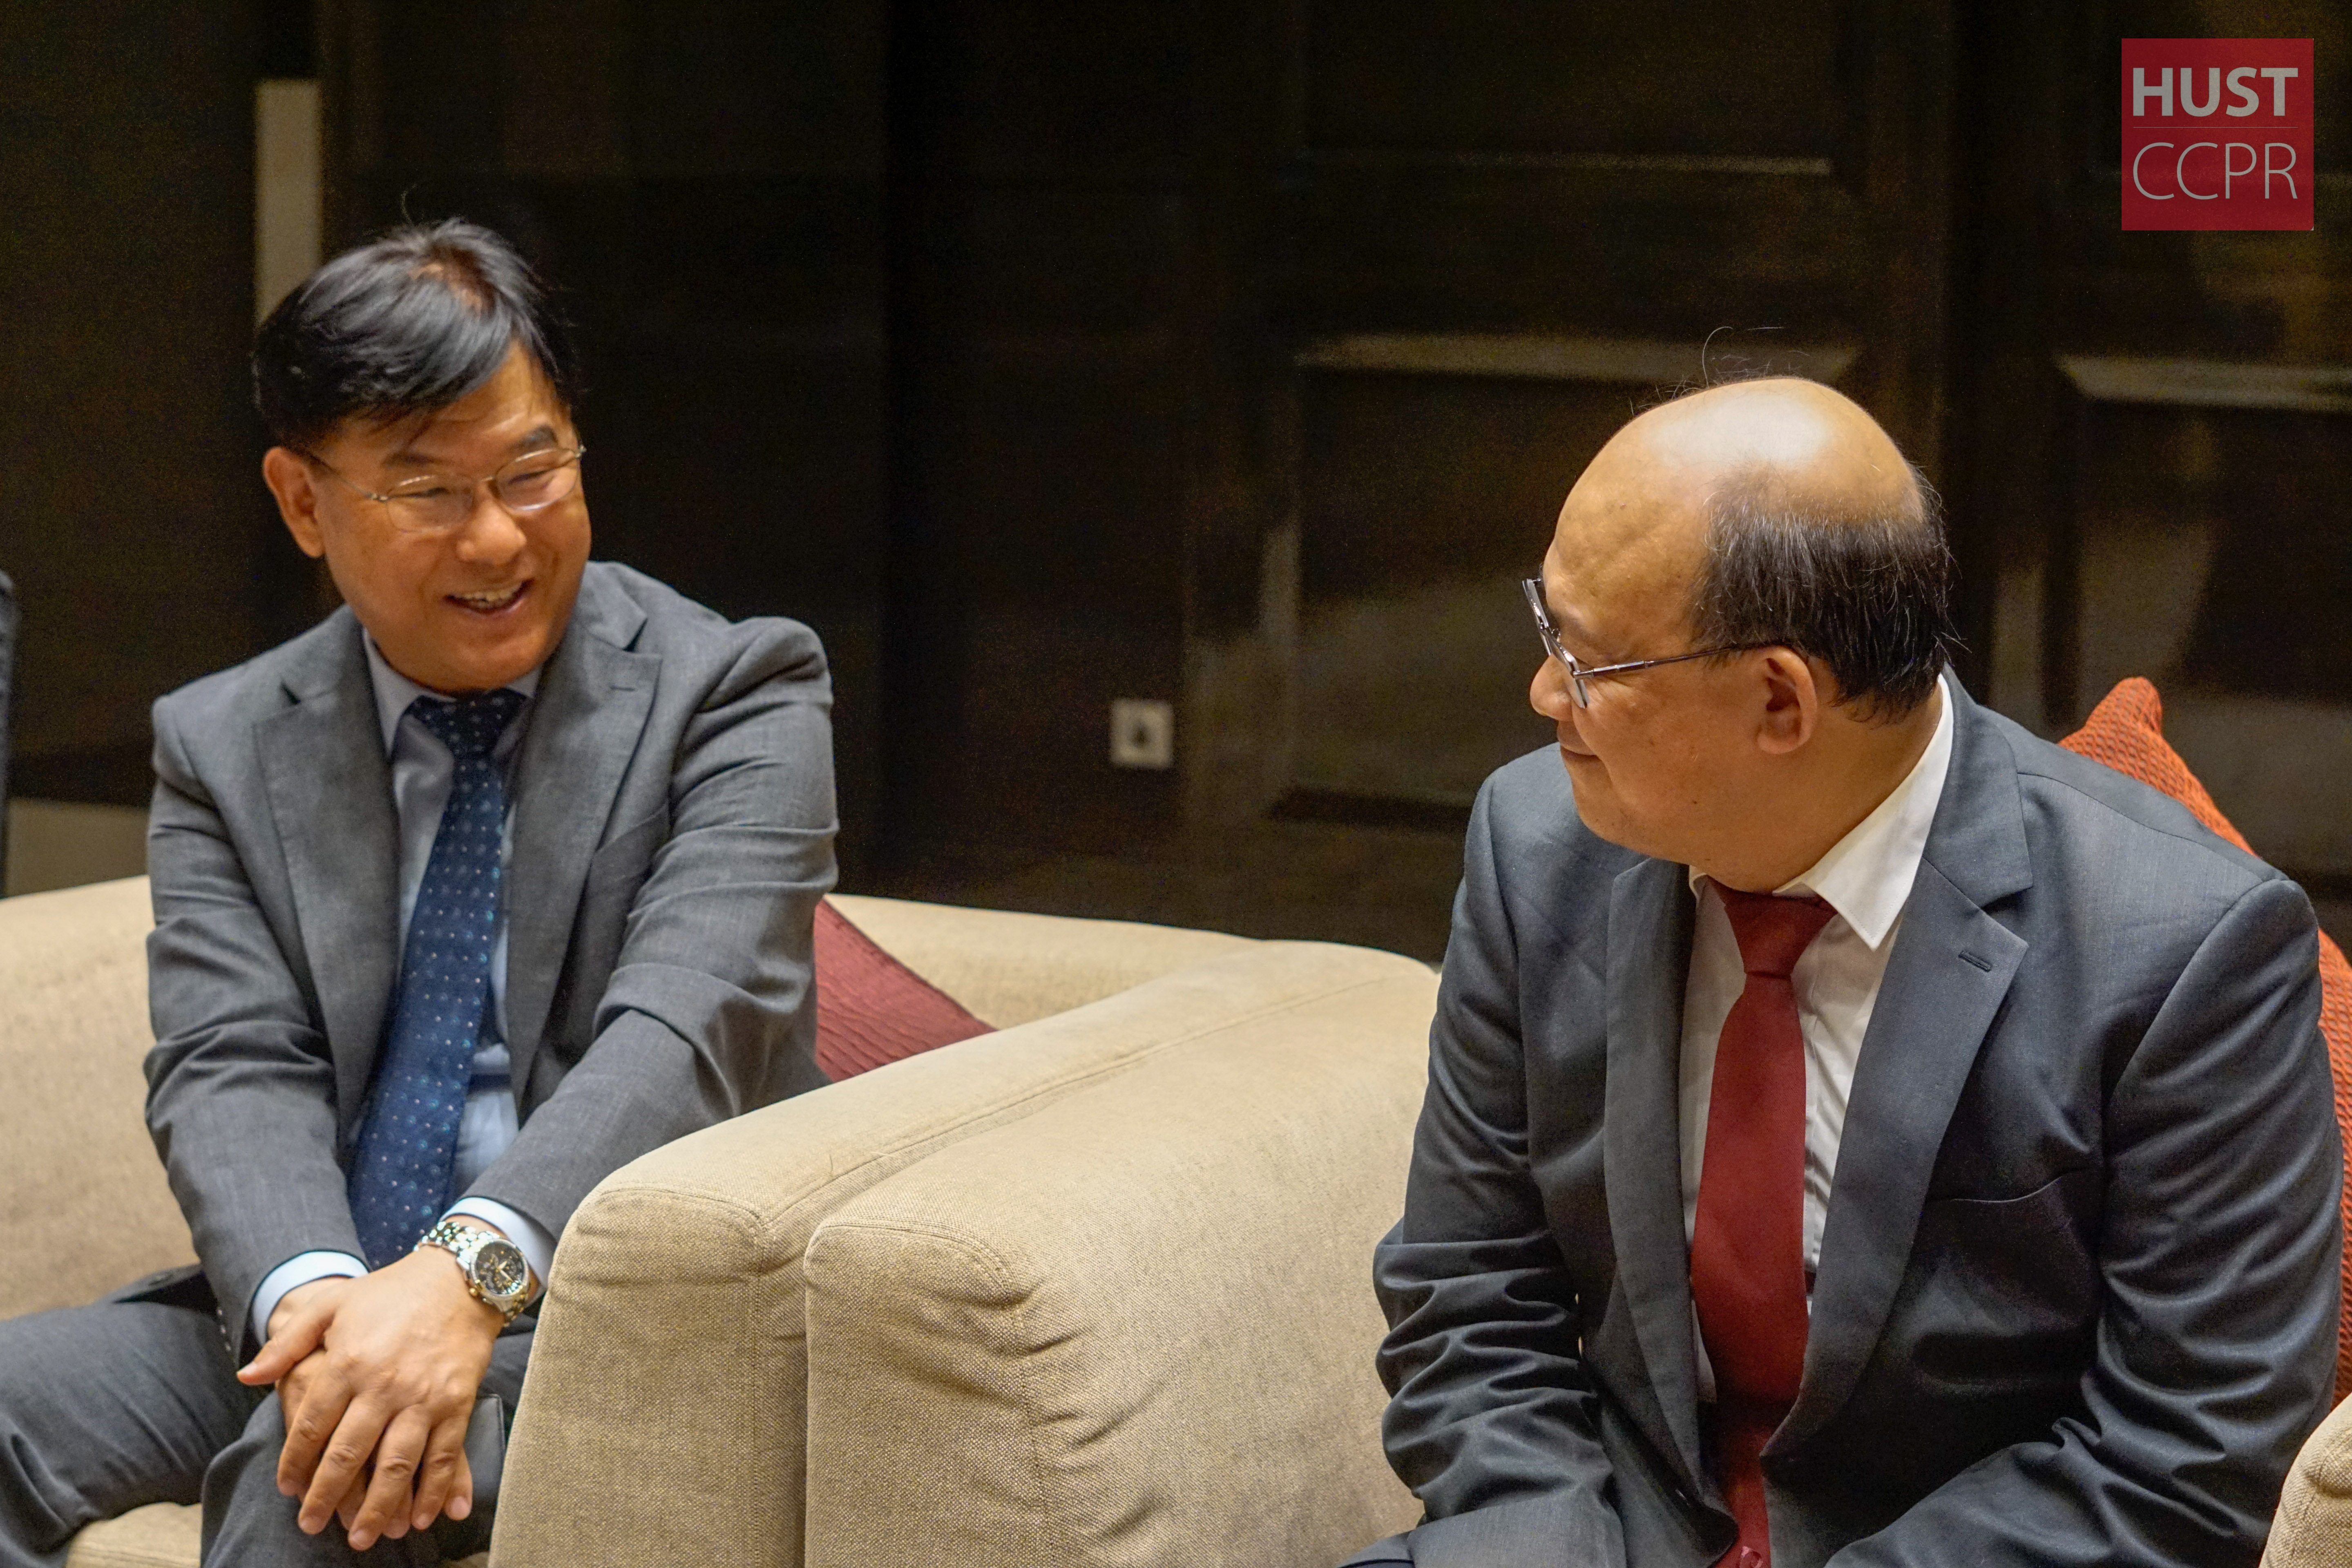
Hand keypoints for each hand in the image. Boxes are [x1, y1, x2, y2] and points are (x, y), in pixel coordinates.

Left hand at [240, 1239, 501, 1548]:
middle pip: (349, 1455)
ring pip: (396, 1465)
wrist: (461, 1278)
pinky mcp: (456, 1402)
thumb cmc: (390, 1292)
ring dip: (378, 1508)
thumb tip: (246, 1376)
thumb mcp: (332, 1305)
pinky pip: (442, 1456)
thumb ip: (287, 1343)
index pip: (312, 1425)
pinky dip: (431, 1491)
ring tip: (362, 1538)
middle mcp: (384, 1385)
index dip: (295, 1462)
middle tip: (310, 1526)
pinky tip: (418, 1517)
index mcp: (348, 1361)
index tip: (286, 1488)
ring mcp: (423, 1397)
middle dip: (327, 1497)